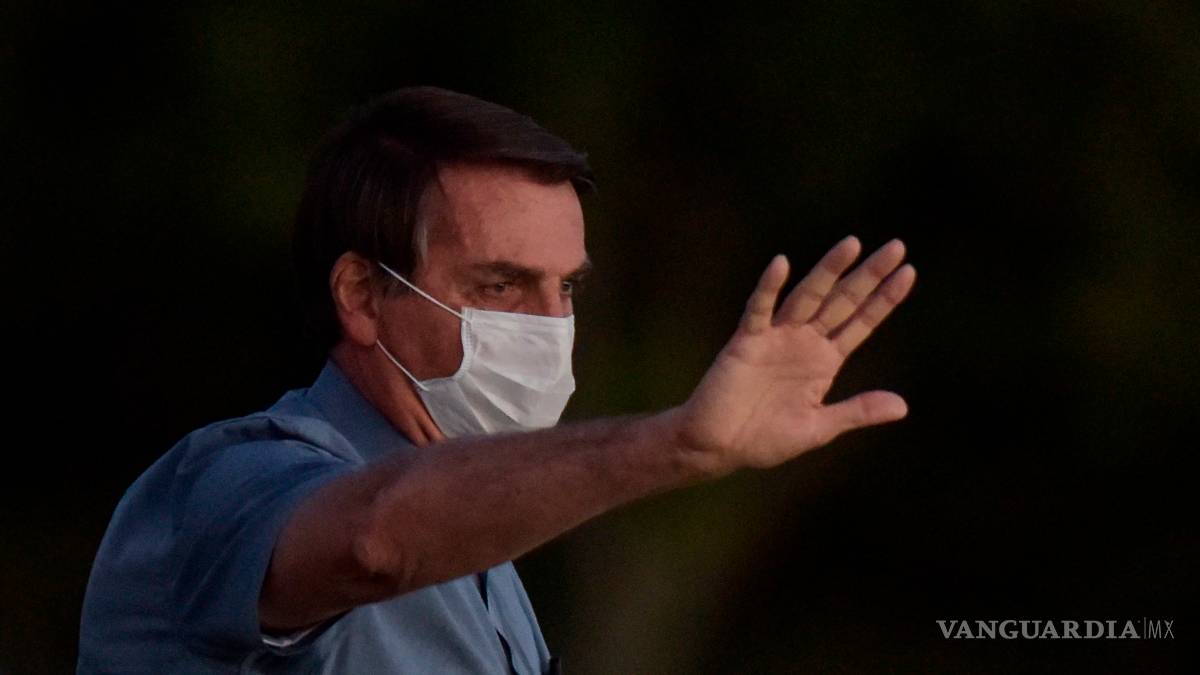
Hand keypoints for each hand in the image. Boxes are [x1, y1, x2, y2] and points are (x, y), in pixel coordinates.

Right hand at [673, 236, 915, 473]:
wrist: (718, 447)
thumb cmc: (764, 439)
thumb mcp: (819, 428)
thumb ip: (857, 411)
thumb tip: (903, 407)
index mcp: (824, 361)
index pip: (861, 323)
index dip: (884, 299)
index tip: (909, 272)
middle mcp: (804, 343)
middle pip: (842, 301)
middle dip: (868, 275)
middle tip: (896, 246)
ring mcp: (776, 339)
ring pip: (808, 297)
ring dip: (828, 271)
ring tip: (852, 244)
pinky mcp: (746, 342)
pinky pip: (759, 310)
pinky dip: (768, 288)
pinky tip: (781, 264)